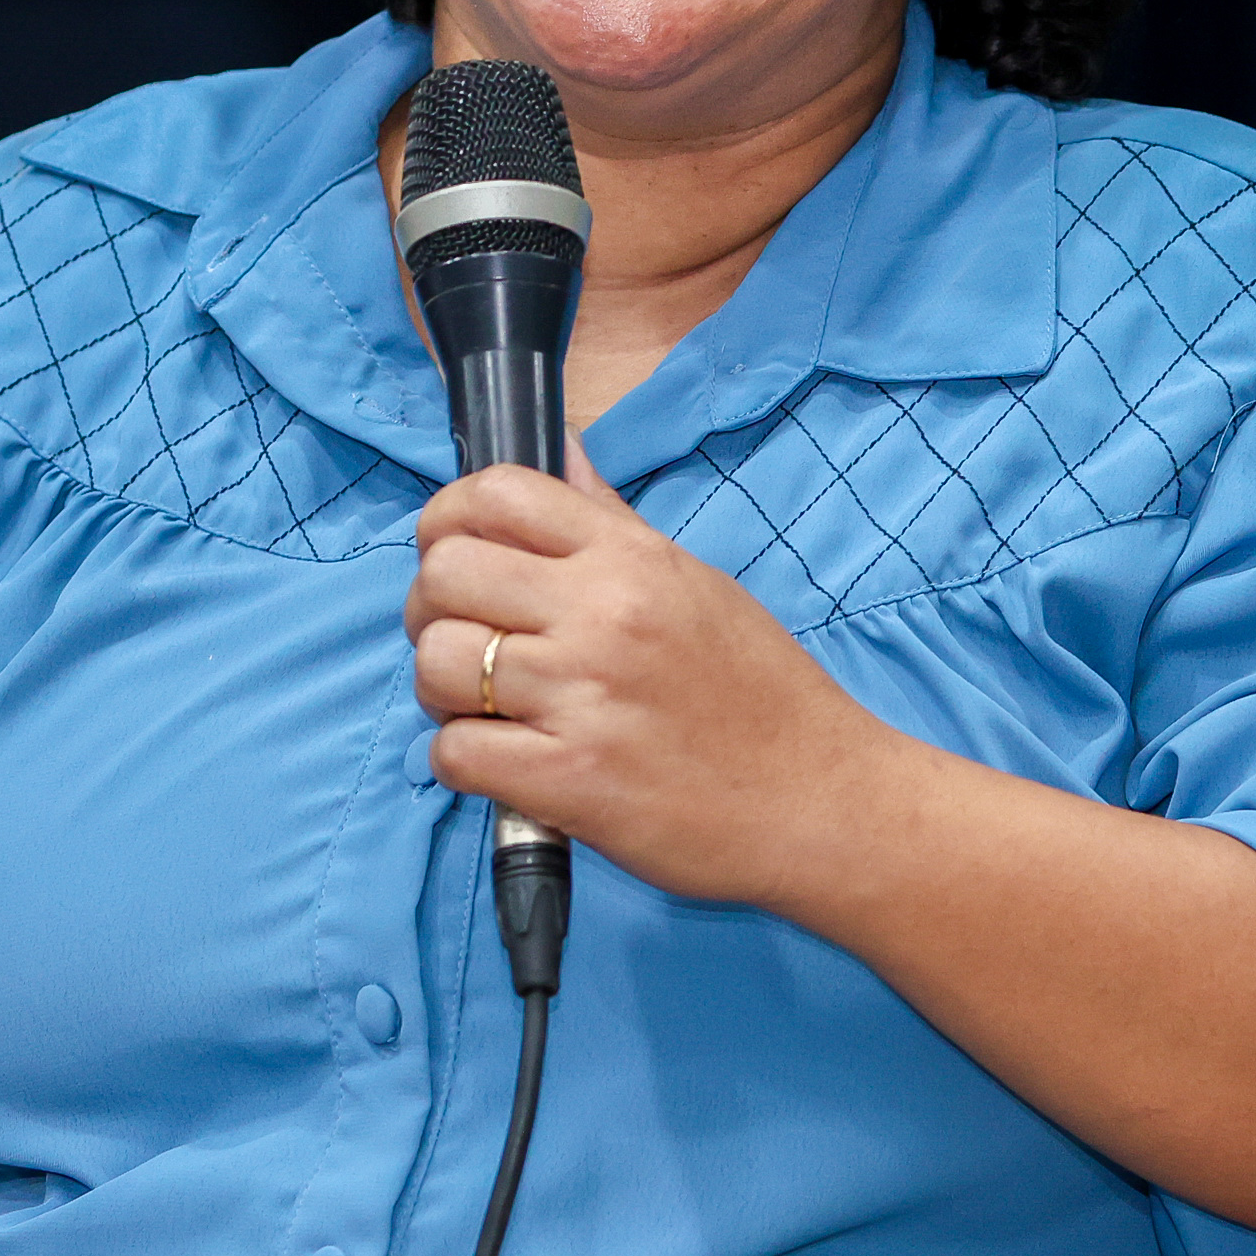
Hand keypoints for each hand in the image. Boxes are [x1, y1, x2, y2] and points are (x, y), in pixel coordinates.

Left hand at [404, 448, 910, 907]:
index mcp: (632, 559)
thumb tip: (560, 451)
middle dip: (431, 610)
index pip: (495, 493)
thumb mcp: (696, 584)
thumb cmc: (764, 698)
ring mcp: (584, 698)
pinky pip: (455, 754)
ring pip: (438, 664)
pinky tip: (504, 762)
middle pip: (445, 573)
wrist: (824, 804)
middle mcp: (604, 615)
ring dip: (442, 692)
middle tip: (464, 643)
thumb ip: (611, 523)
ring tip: (485, 709)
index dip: (447, 520)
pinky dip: (462, 762)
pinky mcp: (570, 781)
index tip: (453, 553)